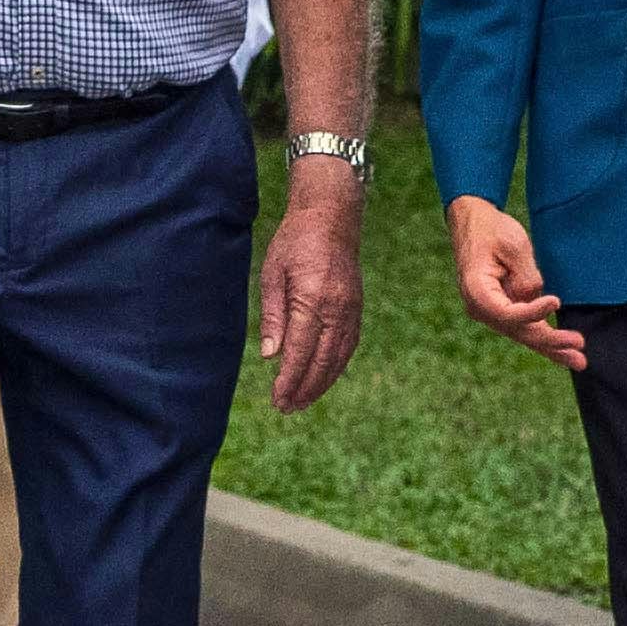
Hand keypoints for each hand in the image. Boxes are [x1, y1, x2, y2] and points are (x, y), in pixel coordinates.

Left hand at [262, 166, 366, 412]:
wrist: (331, 215)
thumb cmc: (295, 241)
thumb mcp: (272, 274)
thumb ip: (273, 317)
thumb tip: (270, 356)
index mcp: (313, 299)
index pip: (301, 352)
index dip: (289, 380)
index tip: (277, 399)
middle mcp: (337, 308)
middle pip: (322, 361)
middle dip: (304, 389)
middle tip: (286, 409)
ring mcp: (351, 309)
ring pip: (338, 358)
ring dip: (321, 383)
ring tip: (302, 402)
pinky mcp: (357, 308)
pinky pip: (348, 346)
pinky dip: (335, 367)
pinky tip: (322, 377)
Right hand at [451, 192, 588, 371]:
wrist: (474, 223)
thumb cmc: (492, 231)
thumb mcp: (513, 245)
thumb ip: (527, 276)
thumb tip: (538, 298)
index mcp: (476, 291)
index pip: (507, 314)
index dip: (533, 312)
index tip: (556, 300)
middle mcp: (481, 308)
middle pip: (519, 331)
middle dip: (551, 341)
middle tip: (578, 346)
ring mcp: (492, 312)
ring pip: (524, 334)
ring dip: (553, 347)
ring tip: (580, 361)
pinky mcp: (504, 310)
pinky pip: (526, 327)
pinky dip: (546, 338)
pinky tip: (566, 352)